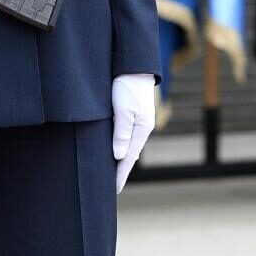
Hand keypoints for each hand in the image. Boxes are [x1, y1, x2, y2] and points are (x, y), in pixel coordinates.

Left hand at [111, 73, 156, 192]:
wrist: (134, 64)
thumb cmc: (128, 86)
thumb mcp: (123, 111)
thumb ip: (121, 134)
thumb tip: (119, 157)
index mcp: (142, 129)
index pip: (129, 159)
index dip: (120, 175)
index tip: (114, 190)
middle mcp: (142, 127)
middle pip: (130, 154)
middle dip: (121, 170)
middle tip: (112, 187)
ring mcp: (139, 120)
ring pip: (128, 145)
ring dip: (121, 158)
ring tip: (113, 172)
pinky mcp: (134, 112)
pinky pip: (127, 135)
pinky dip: (121, 145)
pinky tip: (116, 149)